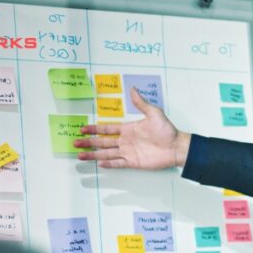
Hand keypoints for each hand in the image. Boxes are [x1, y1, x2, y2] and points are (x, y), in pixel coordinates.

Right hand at [74, 87, 190, 168]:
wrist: (177, 146)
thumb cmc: (167, 130)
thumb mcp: (154, 113)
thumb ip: (141, 103)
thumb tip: (133, 89)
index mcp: (128, 129)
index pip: (107, 129)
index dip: (94, 129)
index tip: (83, 128)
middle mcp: (126, 141)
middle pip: (102, 142)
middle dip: (89, 142)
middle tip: (76, 143)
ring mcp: (129, 152)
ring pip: (107, 153)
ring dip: (93, 154)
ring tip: (80, 156)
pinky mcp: (134, 162)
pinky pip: (118, 163)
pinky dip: (109, 163)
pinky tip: (99, 163)